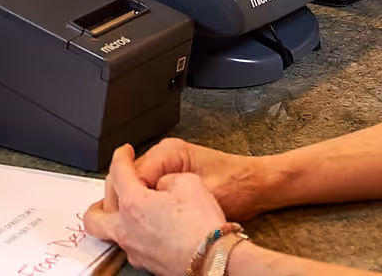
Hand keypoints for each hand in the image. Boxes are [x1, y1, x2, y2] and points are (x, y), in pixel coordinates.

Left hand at [84, 144, 228, 275]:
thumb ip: (166, 178)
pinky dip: (135, 235)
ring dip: (117, 220)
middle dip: (99, 201)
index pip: (117, 171)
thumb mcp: (189, 182)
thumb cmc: (203, 226)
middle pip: (94, 216)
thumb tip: (160, 185)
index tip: (124, 152)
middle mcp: (127, 230)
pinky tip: (151, 230)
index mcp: (133, 203)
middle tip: (113, 191)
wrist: (216, 261)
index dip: (121, 156)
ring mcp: (135, 251)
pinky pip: (132, 247)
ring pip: (111, 234)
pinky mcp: (147, 265)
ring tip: (132, 211)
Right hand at [134, 137, 274, 219]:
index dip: (128, 201)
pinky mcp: (171, 175)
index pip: (132, 175)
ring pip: (135, 185)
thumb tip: (145, 209)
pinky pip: (147, 189)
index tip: (128, 222)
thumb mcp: (202, 193)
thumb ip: (171, 197)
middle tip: (126, 229)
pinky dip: (145, 205)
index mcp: (170, 152)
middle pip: (128, 178)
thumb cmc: (237, 185)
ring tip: (138, 228)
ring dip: (134, 205)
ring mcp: (166, 163)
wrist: (256, 185)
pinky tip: (151, 222)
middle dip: (124, 203)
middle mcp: (164, 154)